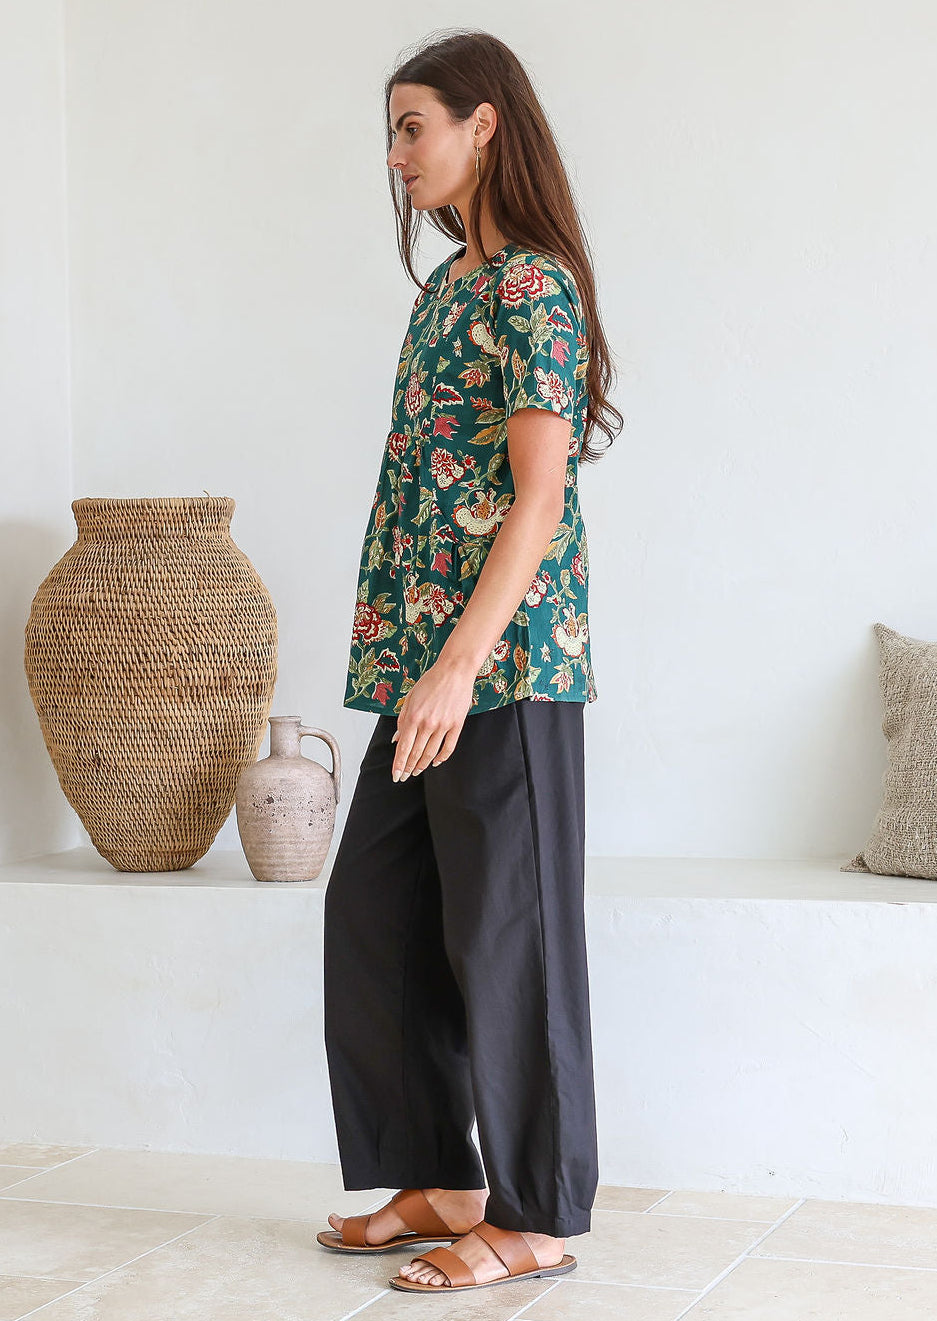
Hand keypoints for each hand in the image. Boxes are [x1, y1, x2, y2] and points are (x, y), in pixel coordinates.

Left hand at [390, 658, 475, 780]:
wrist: (454, 671)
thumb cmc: (430, 682)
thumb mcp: (410, 698)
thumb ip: (402, 720)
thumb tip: (397, 739)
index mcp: (413, 716)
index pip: (403, 747)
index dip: (399, 764)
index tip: (395, 775)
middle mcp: (427, 723)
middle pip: (416, 753)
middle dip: (408, 768)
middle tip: (403, 777)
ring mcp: (443, 725)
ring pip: (431, 753)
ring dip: (422, 765)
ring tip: (416, 772)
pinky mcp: (457, 725)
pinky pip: (448, 747)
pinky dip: (441, 758)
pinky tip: (436, 763)